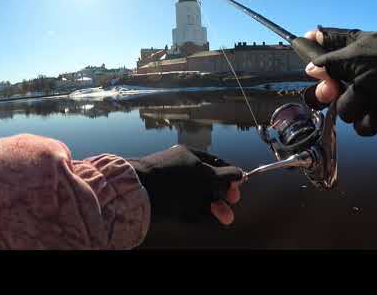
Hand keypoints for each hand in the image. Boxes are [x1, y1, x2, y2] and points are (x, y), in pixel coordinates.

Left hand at [127, 145, 242, 225]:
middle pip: (208, 184)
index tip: (237, 190)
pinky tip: (206, 221)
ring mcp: (173, 186)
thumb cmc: (172, 177)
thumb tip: (241, 174)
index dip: (229, 177)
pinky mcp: (166, 201)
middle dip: (221, 198)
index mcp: (190, 155)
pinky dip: (198, 214)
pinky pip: (186, 207)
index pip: (216, 165)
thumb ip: (225, 175)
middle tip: (229, 212)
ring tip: (222, 218)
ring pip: (198, 198)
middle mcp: (182, 169)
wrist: (135, 188)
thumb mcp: (204, 175)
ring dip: (212, 208)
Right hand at [303, 27, 376, 136]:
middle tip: (332, 90)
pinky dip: (368, 122)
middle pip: (329, 80)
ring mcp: (369, 94)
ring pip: (342, 106)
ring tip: (372, 103)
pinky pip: (358, 122)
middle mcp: (362, 70)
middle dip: (329, 89)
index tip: (301, 44)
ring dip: (354, 107)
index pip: (331, 40)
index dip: (315, 42)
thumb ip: (330, 62)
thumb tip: (311, 68)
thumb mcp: (359, 57)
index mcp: (360, 46)